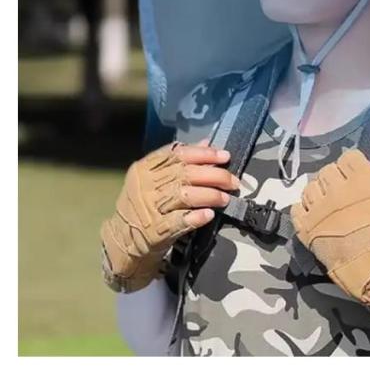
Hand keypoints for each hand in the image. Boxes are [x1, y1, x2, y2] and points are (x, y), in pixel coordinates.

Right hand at [100, 138, 239, 292]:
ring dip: (210, 195)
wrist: (122, 241)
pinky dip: (197, 216)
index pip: (178, 154)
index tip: (225, 156)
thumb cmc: (143, 205)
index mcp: (145, 168)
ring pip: (185, 195)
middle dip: (214, 175)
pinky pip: (179, 221)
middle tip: (233, 180)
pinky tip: (210, 214)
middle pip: (186, 173)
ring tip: (226, 197)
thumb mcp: (153, 179)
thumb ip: (178, 160)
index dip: (204, 153)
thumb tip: (206, 143)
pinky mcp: (154, 231)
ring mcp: (149, 208)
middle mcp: (146, 185)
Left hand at [290, 149, 369, 327]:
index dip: (353, 166)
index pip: (348, 158)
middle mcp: (337, 191)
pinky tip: (315, 217)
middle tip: (346, 194)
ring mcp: (321, 211)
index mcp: (362, 180)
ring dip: (319, 193)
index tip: (359, 178)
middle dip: (336, 179)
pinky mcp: (309, 231)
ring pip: (310, 188)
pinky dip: (303, 210)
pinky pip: (296, 210)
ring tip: (330, 205)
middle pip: (327, 171)